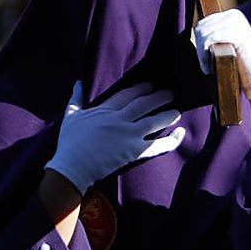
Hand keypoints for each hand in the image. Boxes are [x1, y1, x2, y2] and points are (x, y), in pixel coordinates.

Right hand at [44, 81, 184, 192]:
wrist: (73, 167)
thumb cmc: (69, 143)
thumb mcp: (70, 116)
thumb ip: (76, 99)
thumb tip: (78, 82)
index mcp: (106, 110)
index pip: (128, 94)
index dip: (142, 88)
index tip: (151, 85)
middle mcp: (121, 119)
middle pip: (145, 104)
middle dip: (160, 96)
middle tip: (171, 93)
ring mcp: (130, 135)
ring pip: (155, 121)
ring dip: (168, 114)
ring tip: (177, 110)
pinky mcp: (135, 151)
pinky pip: (158, 145)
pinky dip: (171, 140)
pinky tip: (181, 133)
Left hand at [194, 8, 250, 99]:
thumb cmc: (242, 65)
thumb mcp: (227, 44)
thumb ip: (214, 34)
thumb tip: (196, 29)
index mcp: (232, 15)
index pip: (203, 24)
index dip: (200, 43)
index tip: (204, 59)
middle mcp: (234, 15)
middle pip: (201, 28)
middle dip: (200, 48)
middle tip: (206, 66)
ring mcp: (236, 23)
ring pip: (203, 34)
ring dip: (201, 54)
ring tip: (208, 68)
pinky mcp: (236, 33)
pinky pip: (209, 40)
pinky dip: (204, 56)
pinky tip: (209, 69)